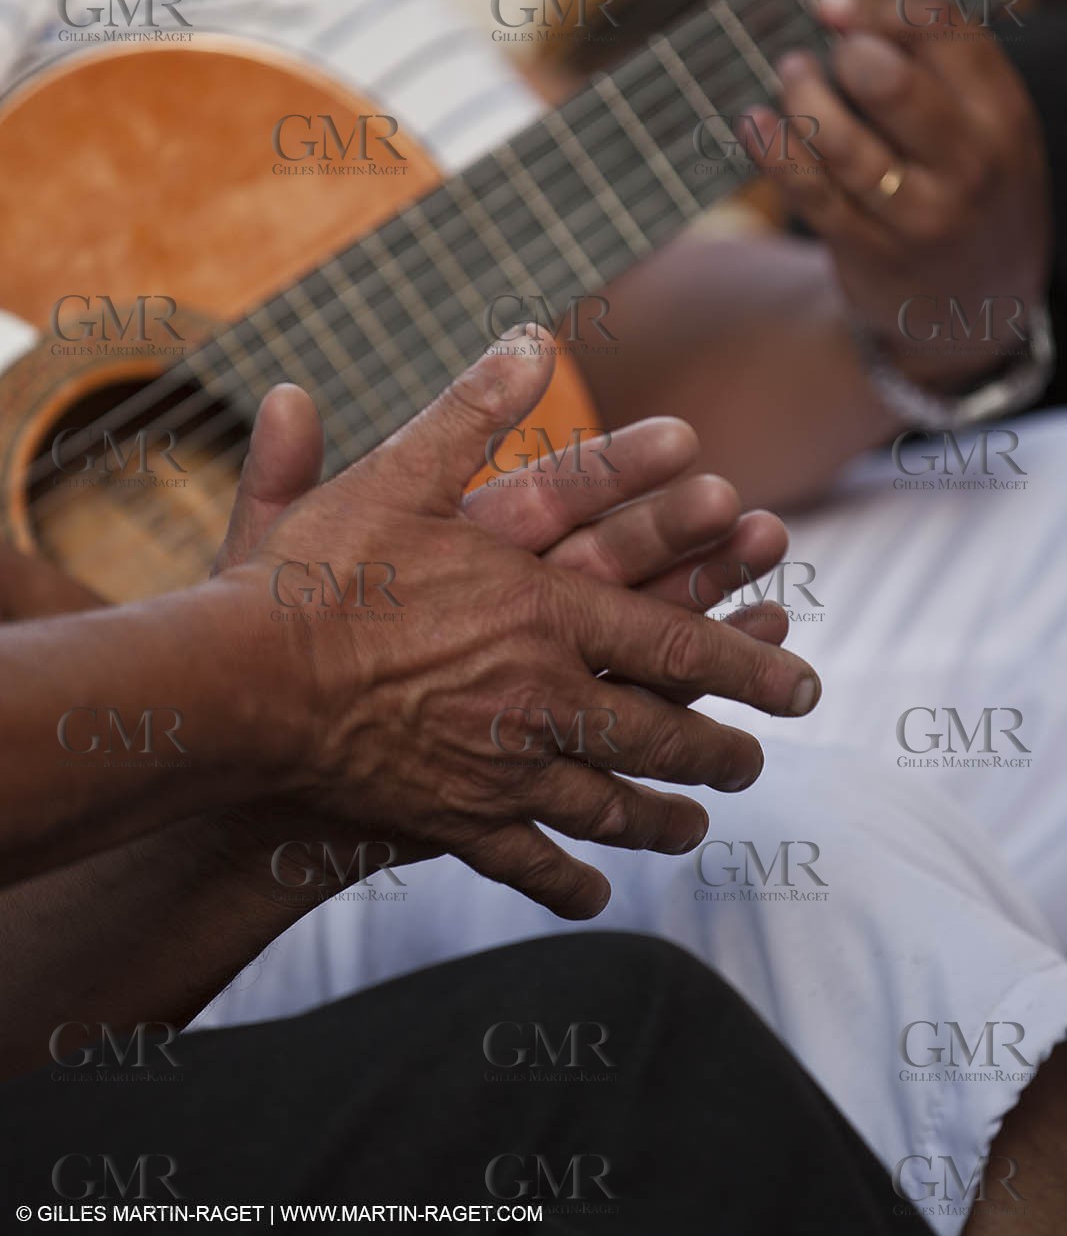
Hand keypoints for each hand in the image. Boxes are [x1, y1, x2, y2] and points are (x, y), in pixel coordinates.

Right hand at [216, 334, 818, 916]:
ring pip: (607, 805)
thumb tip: (531, 337)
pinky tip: (594, 897)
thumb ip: (471, 410)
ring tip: (700, 828)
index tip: (804, 685)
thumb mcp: (399, 475)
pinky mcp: (451, 821)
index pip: (676, 642)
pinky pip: (524, 863)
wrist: (245, 686)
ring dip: (663, 819)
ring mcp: (500, 768)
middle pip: (658, 735)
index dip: (747, 662)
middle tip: (759, 762)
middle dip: (719, 750)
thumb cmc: (317, 576)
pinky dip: (565, 883)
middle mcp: (541, 698)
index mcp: (544, 612)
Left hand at [742, 0, 1051, 390]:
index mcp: (1003, 115)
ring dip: (802, 97)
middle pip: (893, 86)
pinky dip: (774, 151)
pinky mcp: (869, 253)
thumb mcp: (985, 127)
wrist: (977, 308)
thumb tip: (840, 13)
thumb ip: (937, 69)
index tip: (826, 1)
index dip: (877, 9)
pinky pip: (811, 194)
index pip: (944, 36)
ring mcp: (918, 216)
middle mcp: (968, 166)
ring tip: (791, 73)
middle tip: (828, 54)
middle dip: (846, 55)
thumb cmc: (966, 187)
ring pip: (841, 142)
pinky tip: (754, 122)